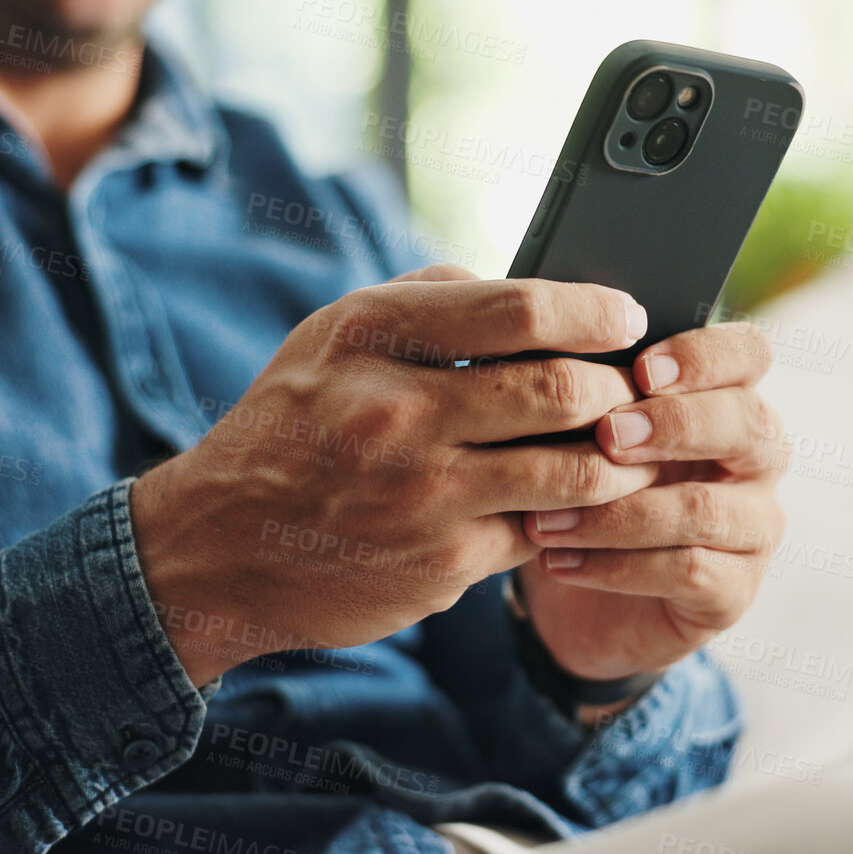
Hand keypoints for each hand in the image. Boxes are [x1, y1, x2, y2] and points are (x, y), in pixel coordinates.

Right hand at [132, 265, 660, 684]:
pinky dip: (568, 517)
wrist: (216, 547)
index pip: (520, 308)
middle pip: (562, 390)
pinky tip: (572, 506)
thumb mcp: (332, 337)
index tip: (626, 318)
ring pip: (574, 472)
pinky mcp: (441, 565)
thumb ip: (428, 300)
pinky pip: (540, 531)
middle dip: (619, 390)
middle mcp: (397, 412)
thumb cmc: (293, 427)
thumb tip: (529, 289)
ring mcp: (423, 495)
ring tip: (628, 449)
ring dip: (619, 461)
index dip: (595, 311)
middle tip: (636, 390)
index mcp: (372, 336)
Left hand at [518, 321, 786, 684]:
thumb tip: (545, 354)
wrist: (572, 599)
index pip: (750, 353)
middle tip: (605, 435)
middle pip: (747, 423)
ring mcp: (753, 528)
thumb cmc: (580, 491)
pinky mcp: (734, 592)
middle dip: (674, 425)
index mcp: (727, 399)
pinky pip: (686, 571)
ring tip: (546, 517)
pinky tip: (557, 560)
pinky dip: (614, 566)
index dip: (706, 355)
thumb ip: (584, 395)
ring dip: (619, 512)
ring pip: (706, 510)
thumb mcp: (577, 437)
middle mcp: (756, 459)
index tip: (641, 368)